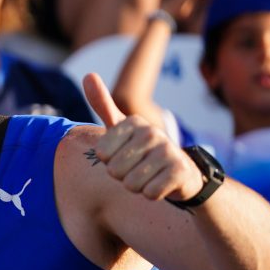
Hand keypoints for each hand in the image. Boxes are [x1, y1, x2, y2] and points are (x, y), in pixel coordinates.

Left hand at [83, 73, 204, 202]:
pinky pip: (149, 193)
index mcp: (134, 122)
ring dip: (137, 186)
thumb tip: (88, 75)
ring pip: (131, 184)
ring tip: (149, 175)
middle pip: (115, 171)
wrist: (181, 172)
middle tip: (138, 168)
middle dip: (124, 176)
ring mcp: (168, 150)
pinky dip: (152, 194)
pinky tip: (161, 184)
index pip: (102, 154)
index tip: (124, 155)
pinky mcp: (179, 171)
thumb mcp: (121, 127)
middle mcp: (152, 132)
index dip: (110, 161)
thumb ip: (103, 104)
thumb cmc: (142, 151)